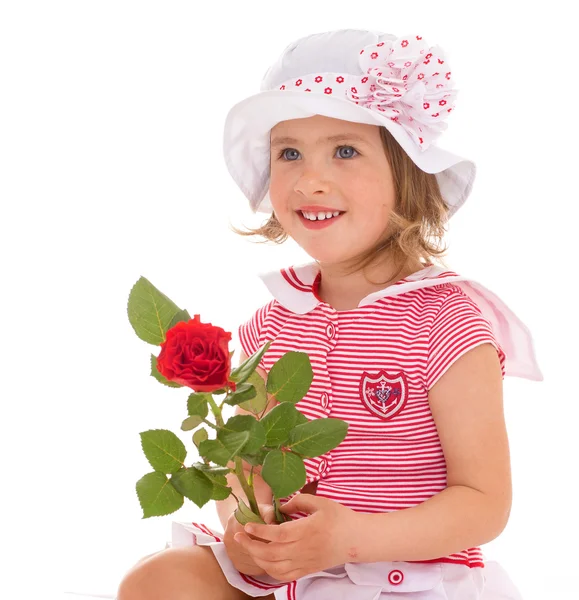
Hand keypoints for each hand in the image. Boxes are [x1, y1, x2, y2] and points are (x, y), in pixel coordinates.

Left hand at [233, 494, 358, 582]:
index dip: (260, 531)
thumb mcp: (321, 502)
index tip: (246, 526)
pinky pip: (284, 576)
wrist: (356, 540)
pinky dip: (269, 570)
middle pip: (271, 553)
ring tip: (248, 546)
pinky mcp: (307, 570)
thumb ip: (299, 501)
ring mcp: (305, 562)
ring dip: (257, 558)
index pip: (278, 534)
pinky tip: (263, 561)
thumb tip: (282, 507)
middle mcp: (303, 549)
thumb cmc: (339, 518)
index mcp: (306, 530)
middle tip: (237, 536)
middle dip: (251, 546)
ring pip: (274, 567)